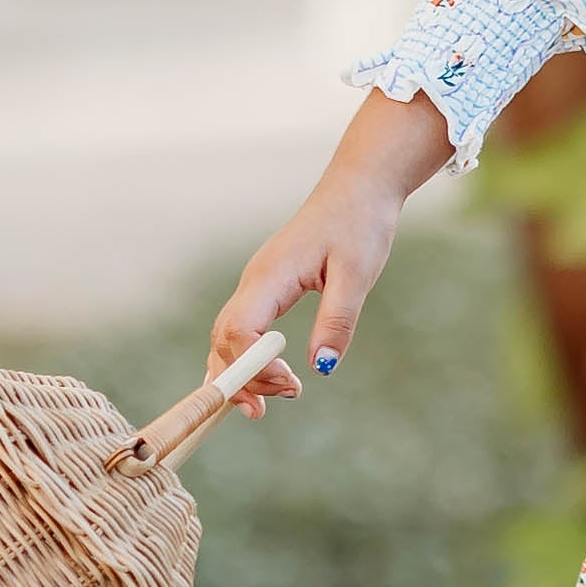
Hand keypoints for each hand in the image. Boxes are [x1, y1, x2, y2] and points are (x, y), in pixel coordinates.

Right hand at [207, 90, 455, 413]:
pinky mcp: (267, 289)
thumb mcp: (357, 274)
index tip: (293, 383)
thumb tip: (321, 368)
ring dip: (245, 372)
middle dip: (246, 378)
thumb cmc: (360, 224)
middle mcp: (253, 282)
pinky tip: (264, 380)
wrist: (359, 188)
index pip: (238, 331)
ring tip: (278, 398)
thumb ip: (337, 320)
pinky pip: (243, 330)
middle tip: (290, 396)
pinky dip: (248, 358)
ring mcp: (257, 285)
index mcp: (269, 276)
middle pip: (225, 341)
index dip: (255, 366)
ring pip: (228, 338)